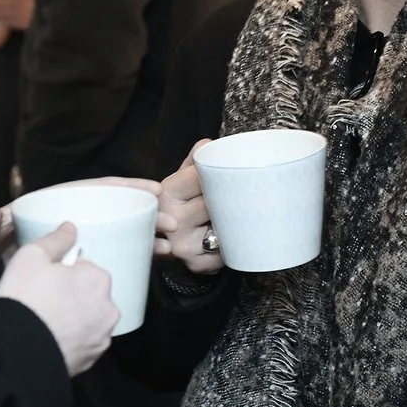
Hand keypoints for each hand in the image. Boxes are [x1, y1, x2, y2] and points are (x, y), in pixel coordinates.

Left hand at [0, 177, 154, 260]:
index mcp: (60, 201)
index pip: (99, 188)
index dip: (128, 186)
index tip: (156, 189)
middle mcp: (76, 217)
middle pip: (118, 212)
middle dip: (147, 215)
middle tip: (171, 224)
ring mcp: (82, 239)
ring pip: (121, 234)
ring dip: (146, 238)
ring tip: (167, 247)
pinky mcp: (82, 259)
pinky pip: (114, 255)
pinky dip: (134, 257)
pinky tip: (150, 265)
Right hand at [0, 223, 117, 374]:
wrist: (15, 351)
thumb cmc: (24, 298)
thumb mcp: (31, 256)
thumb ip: (55, 240)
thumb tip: (70, 228)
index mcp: (99, 279)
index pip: (84, 269)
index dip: (62, 273)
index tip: (44, 281)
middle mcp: (109, 308)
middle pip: (89, 295)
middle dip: (72, 296)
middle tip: (43, 301)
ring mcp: (102, 337)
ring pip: (88, 320)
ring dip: (74, 320)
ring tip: (46, 323)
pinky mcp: (92, 361)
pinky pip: (83, 343)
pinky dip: (72, 340)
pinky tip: (51, 339)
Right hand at [153, 146, 223, 276]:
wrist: (165, 245)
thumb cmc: (178, 207)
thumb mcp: (178, 183)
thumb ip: (192, 164)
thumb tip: (207, 143)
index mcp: (166, 194)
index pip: (199, 177)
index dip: (218, 174)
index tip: (233, 172)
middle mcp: (171, 219)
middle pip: (213, 201)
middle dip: (228, 198)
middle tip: (241, 193)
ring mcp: (183, 244)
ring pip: (224, 224)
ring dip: (233, 219)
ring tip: (236, 214)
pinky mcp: (197, 263)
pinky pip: (228, 248)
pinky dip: (234, 241)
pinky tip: (230, 236)